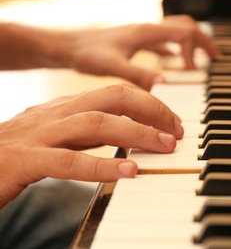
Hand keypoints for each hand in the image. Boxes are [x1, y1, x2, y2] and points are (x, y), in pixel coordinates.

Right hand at [0, 84, 183, 208]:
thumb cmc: (20, 152)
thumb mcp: (60, 135)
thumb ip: (90, 132)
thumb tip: (128, 134)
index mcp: (65, 107)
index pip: (114, 94)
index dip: (148, 104)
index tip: (172, 121)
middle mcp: (56, 114)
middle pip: (111, 99)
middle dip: (150, 111)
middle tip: (177, 130)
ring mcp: (40, 134)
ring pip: (95, 123)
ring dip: (136, 133)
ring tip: (164, 146)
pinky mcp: (26, 160)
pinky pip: (69, 160)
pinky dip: (102, 164)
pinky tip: (128, 170)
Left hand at [69, 15, 219, 89]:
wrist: (67, 47)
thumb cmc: (86, 54)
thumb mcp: (112, 66)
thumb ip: (139, 74)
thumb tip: (165, 84)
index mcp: (146, 32)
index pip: (184, 32)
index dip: (195, 50)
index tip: (196, 71)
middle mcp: (147, 30)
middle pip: (186, 28)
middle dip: (203, 42)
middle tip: (216, 59)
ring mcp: (143, 35)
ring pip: (176, 32)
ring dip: (192, 44)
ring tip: (203, 60)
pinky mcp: (137, 42)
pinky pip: (163, 41)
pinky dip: (176, 50)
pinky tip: (176, 61)